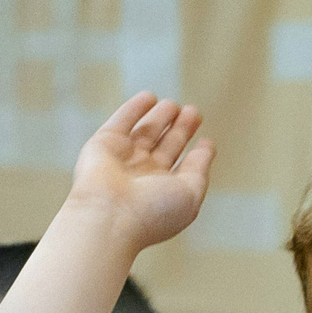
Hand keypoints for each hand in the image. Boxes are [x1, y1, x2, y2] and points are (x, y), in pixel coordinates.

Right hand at [65, 92, 214, 252]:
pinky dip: (134, 108)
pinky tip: (149, 97)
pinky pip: (121, 121)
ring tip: (173, 104)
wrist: (109, 215)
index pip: (183, 168)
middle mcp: (143, 175)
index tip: (205, 142)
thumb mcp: (190, 193)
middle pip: (165, 146)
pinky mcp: (104, 143)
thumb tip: (207, 147)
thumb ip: (200, 169)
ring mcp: (123, 158)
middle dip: (180, 129)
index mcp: (164, 191)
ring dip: (159, 117)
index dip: (196, 154)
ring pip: (145, 132)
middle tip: (193, 112)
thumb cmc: (153, 211)